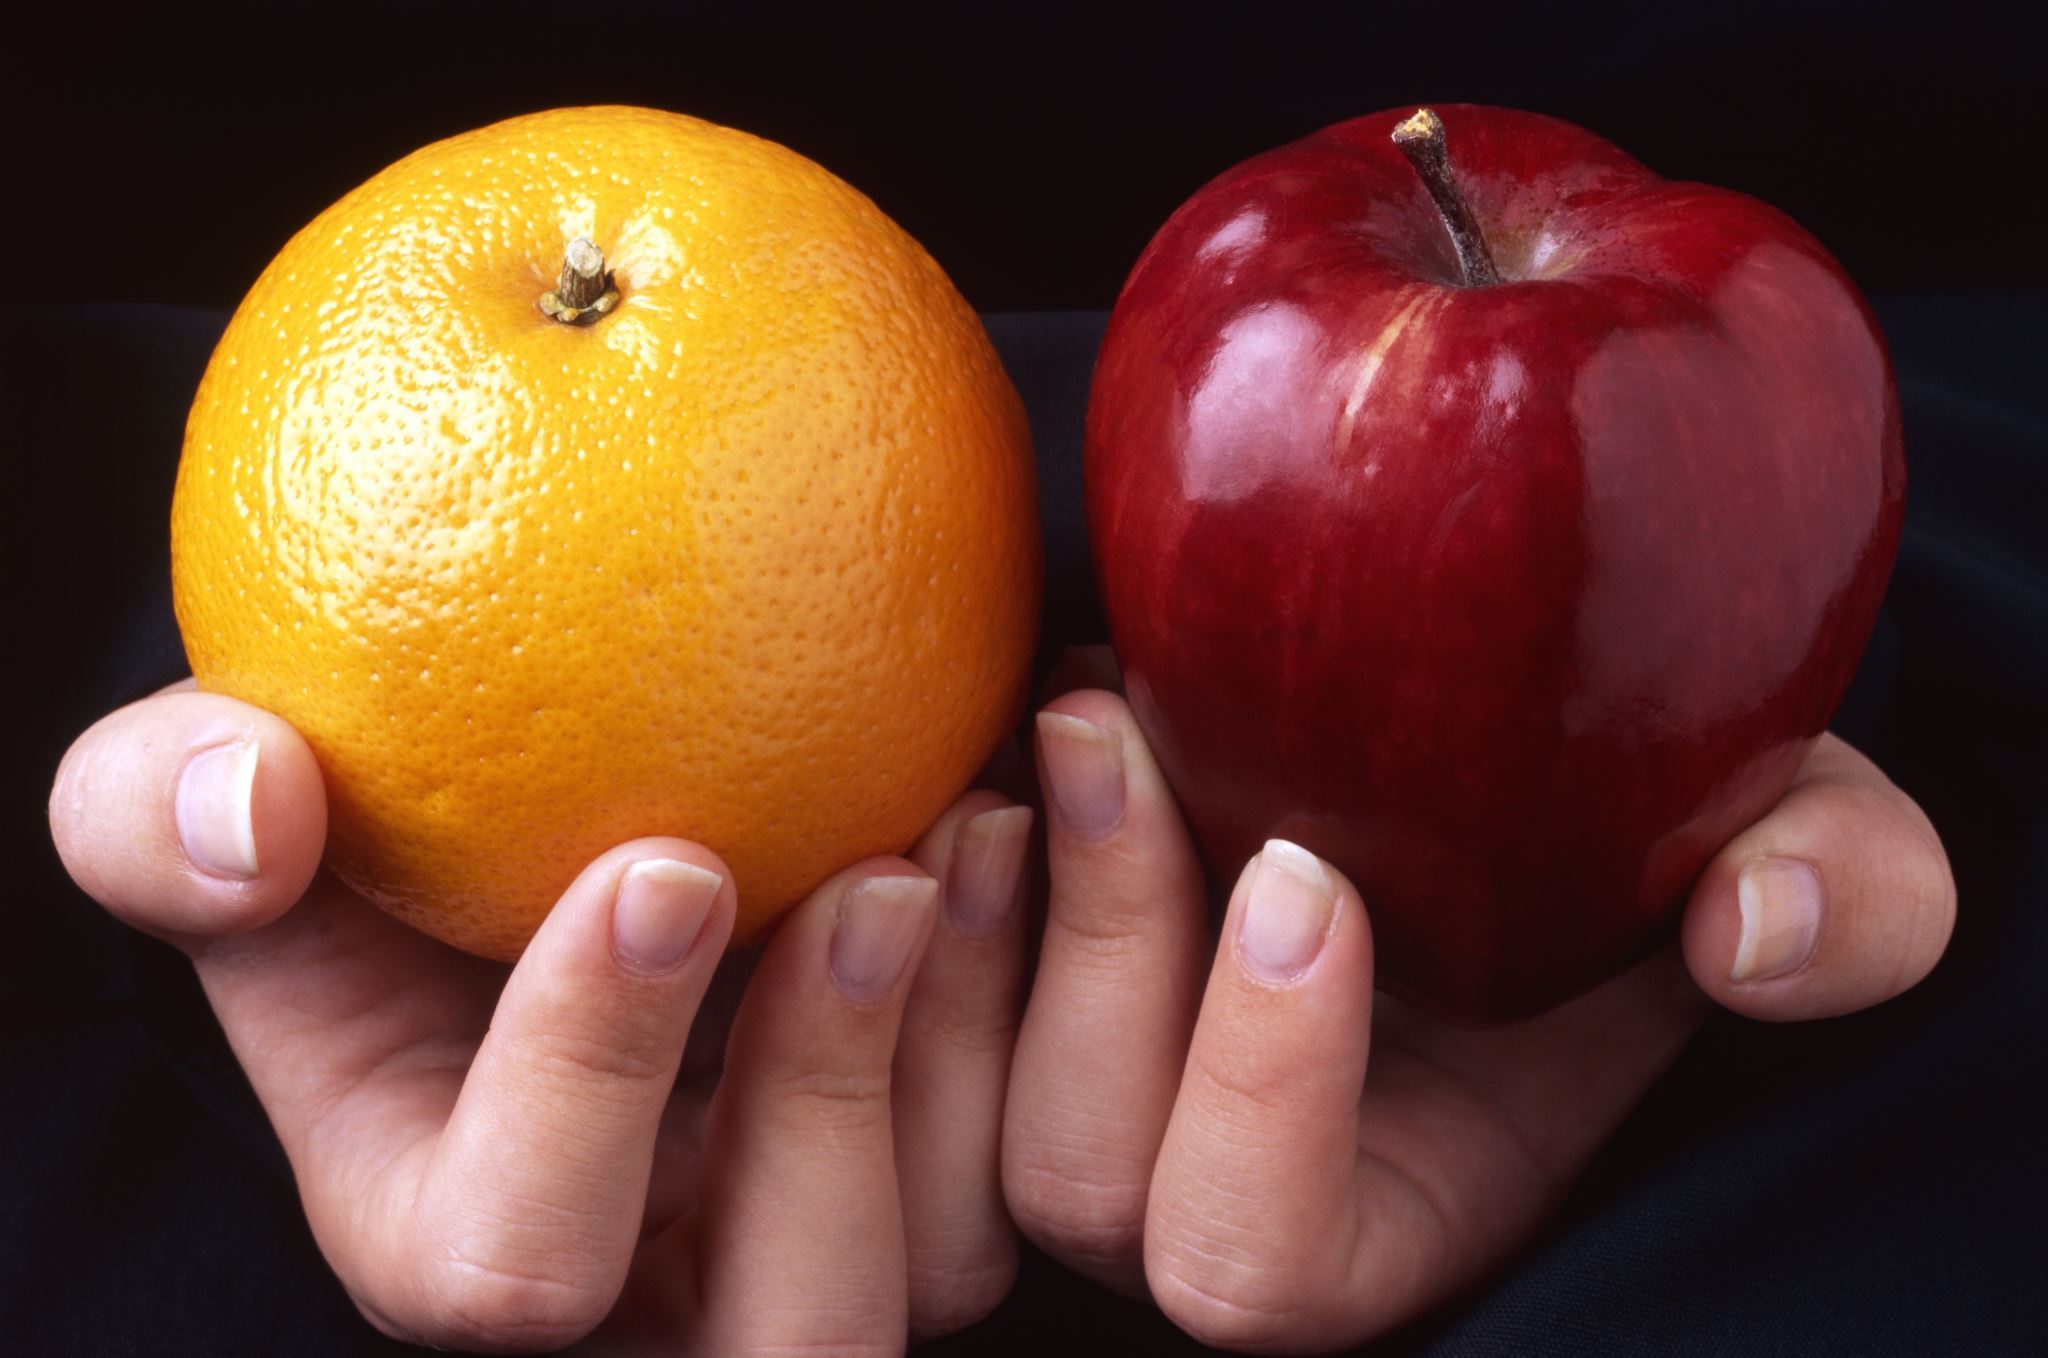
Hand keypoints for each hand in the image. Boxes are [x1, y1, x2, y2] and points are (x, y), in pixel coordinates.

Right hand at [50, 682, 1033, 1352]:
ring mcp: (812, 1228)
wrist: (526, 805)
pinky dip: (1068, 985)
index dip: (592, 1085)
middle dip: (835, 1100)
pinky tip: (1056, 800)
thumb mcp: (205, 795)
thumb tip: (246, 809)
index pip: (517, 1262)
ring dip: (983, 1040)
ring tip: (981, 822)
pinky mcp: (936, 1151)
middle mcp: (656, 1281)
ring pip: (951, 1259)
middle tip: (879, 873)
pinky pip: (1045, 1143)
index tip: (662, 862)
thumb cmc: (357, 814)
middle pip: (790, 1325)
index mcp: (462, 1230)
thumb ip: (159, 815)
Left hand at [1002, 662, 1954, 1352]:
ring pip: (954, 1102)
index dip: (1261, 1095)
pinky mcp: (1006, 987)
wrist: (1505, 742)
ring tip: (1055, 724)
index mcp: (1382, 1209)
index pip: (1255, 1252)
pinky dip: (922, 874)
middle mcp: (1207, 1180)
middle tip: (1119, 733)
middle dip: (1099, 957)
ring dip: (982, 919)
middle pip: (1076, 1178)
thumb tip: (1758, 929)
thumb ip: (1845, 900)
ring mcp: (1091, 1085)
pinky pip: (892, 995)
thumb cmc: (1651, 819)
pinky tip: (980, 729)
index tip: (1315, 870)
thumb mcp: (1802, 837)